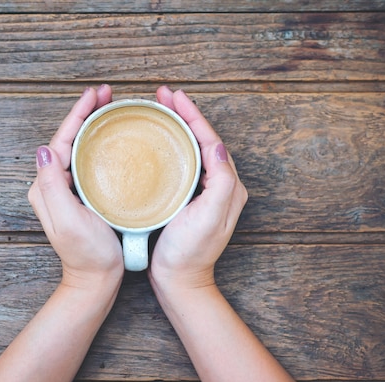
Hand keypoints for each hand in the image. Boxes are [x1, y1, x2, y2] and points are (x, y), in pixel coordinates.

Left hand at [28, 85, 123, 286]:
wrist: (96, 280)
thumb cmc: (87, 254)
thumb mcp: (68, 221)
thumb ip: (51, 187)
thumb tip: (43, 150)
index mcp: (46, 187)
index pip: (60, 141)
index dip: (77, 115)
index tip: (94, 95)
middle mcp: (52, 184)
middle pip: (69, 139)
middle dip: (86, 113)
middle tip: (106, 93)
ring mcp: (67, 189)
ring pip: (79, 147)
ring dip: (93, 124)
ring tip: (110, 106)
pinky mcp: (83, 195)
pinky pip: (89, 160)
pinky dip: (100, 143)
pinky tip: (113, 137)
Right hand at [149, 86, 247, 288]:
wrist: (179, 282)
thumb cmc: (190, 253)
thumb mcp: (209, 217)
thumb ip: (220, 181)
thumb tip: (218, 145)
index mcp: (228, 186)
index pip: (211, 140)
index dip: (193, 115)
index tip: (174, 96)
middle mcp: (219, 185)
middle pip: (202, 139)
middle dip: (184, 114)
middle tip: (162, 95)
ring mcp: (203, 192)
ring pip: (191, 149)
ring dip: (177, 127)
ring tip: (159, 110)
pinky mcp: (188, 199)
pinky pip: (182, 163)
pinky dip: (170, 146)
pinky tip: (156, 142)